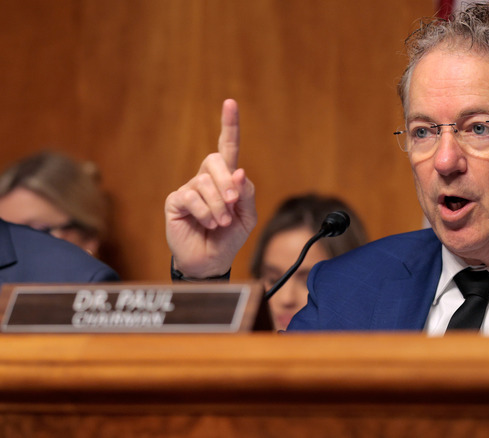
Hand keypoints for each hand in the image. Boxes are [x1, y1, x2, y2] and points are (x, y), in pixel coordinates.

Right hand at [165, 99, 256, 277]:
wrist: (212, 260)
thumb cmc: (230, 237)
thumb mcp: (247, 217)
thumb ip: (245, 194)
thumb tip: (239, 171)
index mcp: (227, 178)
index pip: (227, 146)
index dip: (229, 125)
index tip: (230, 103)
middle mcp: (207, 178)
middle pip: (215, 160)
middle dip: (227, 182)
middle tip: (232, 204)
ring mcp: (189, 188)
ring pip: (204, 182)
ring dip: (218, 204)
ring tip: (220, 222)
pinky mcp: (175, 201)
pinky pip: (191, 197)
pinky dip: (205, 212)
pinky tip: (207, 223)